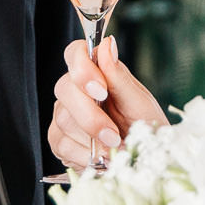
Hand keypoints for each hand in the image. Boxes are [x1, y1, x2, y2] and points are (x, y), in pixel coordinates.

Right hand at [48, 39, 164, 169]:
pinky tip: (100, 157)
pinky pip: (61, 143)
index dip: (82, 68)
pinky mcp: (58, 140)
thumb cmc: (145, 128)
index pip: (75, 53)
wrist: (145, 161)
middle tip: (113, 133)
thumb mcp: (140, 103)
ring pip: (64, 119)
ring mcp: (64, 114)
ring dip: (91, 138)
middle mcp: (76, 90)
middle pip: (65, 89)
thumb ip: (120, 76)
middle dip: (90, 115)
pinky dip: (84, 154)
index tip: (101, 90)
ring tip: (115, 146)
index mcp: (97, 72)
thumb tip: (108, 43)